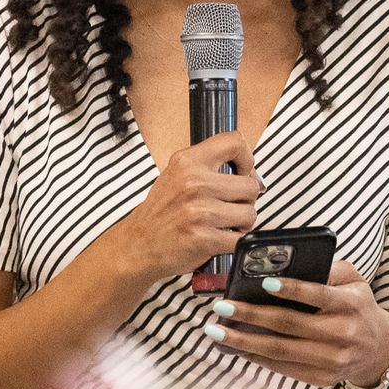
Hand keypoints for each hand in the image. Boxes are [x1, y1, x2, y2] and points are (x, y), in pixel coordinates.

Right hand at [110, 132, 259, 283]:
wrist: (137, 245)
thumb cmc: (159, 213)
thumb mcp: (176, 175)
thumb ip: (208, 167)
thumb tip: (249, 171)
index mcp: (188, 162)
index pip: (235, 143)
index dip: (247, 159)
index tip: (244, 171)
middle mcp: (194, 183)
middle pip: (250, 185)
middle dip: (246, 200)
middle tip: (231, 206)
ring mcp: (199, 211)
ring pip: (249, 213)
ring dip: (242, 223)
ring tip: (224, 223)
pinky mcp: (204, 238)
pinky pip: (240, 239)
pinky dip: (235, 242)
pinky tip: (221, 238)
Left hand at [203, 259, 388, 388]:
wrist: (378, 350)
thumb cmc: (357, 306)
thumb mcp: (354, 280)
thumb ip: (330, 268)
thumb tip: (290, 265)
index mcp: (350, 304)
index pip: (318, 295)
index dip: (291, 289)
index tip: (263, 282)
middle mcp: (343, 334)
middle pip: (290, 325)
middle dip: (251, 315)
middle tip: (222, 306)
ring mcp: (332, 360)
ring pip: (281, 351)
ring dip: (244, 341)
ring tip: (217, 332)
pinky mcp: (322, 378)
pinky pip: (283, 368)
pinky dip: (257, 358)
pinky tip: (236, 347)